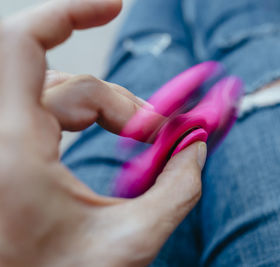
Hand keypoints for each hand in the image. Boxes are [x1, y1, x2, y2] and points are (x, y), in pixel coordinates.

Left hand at [0, 0, 206, 265]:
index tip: (115, 6)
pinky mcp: (6, 155)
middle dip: (122, 101)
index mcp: (11, 151)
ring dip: (107, 111)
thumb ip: (178, 188)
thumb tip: (195, 145)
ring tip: (144, 141)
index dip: (70, 12)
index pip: (22, 44)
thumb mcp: (132, 242)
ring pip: (58, 98)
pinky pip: (46, 114)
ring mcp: (0, 147)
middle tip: (160, 134)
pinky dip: (84, 118)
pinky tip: (112, 136)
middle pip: (68, 84)